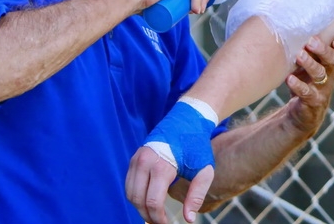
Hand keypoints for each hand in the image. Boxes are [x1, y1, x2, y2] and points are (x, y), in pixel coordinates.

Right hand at [126, 100, 217, 223]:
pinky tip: (149, 200)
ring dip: (140, 207)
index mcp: (162, 166)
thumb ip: (197, 195)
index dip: (159, 218)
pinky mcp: (134, 157)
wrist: (187, 119)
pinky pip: (129, 183)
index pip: (152, 202)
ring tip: (155, 214)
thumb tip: (188, 219)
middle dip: (148, 216)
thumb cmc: (197, 145)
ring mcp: (137, 159)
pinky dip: (136, 195)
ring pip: (130, 193)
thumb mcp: (204, 169)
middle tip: (161, 223)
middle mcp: (144, 162)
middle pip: (137, 200)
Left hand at [284, 36, 333, 133]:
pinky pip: (307, 93)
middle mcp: (329, 74)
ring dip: (310, 64)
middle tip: (312, 41)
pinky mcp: (312, 101)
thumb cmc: (304, 80)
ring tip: (299, 55)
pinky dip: (298, 85)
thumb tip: (294, 20)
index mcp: (330, 63)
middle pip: (333, 60)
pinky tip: (289, 78)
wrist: (301, 112)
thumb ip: (307, 48)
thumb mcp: (308, 63)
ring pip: (320, 74)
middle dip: (323, 50)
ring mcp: (323, 89)